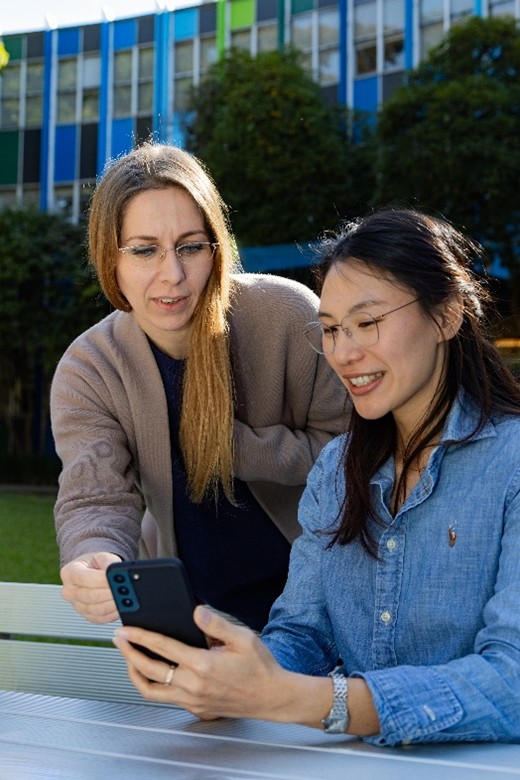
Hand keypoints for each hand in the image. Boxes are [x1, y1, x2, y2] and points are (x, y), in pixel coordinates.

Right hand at [61, 552, 121, 622]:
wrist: (90, 572)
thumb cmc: (94, 564)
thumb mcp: (100, 556)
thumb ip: (108, 561)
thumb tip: (116, 571)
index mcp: (69, 573)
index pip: (85, 578)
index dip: (102, 580)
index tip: (117, 579)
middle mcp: (70, 592)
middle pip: (91, 596)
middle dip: (111, 593)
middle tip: (126, 590)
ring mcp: (77, 606)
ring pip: (97, 609)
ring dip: (113, 605)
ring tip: (128, 599)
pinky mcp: (87, 616)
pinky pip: (101, 618)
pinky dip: (113, 614)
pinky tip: (123, 607)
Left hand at [112, 605, 332, 725]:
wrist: (272, 698)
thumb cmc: (260, 667)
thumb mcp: (243, 638)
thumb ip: (216, 623)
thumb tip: (195, 611)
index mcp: (203, 666)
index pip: (163, 648)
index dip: (141, 636)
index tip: (127, 628)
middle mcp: (193, 686)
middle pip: (149, 670)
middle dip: (129, 653)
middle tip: (120, 639)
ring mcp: (192, 701)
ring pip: (151, 691)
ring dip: (136, 673)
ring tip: (130, 658)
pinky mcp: (196, 709)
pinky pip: (166, 698)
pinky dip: (155, 684)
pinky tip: (156, 672)